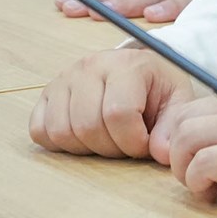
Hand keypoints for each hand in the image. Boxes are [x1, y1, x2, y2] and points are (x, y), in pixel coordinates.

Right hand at [29, 49, 198, 158]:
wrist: (137, 70)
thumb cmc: (156, 88)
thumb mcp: (176, 100)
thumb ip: (172, 126)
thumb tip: (162, 153)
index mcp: (126, 64)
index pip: (118, 113)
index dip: (133, 141)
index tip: (144, 144)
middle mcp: (90, 66)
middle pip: (88, 126)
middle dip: (111, 148)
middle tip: (126, 142)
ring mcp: (64, 79)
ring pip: (62, 132)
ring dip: (87, 148)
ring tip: (108, 138)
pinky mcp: (46, 94)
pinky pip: (40, 131)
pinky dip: (61, 143)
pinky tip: (84, 136)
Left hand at [151, 78, 216, 212]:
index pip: (206, 101)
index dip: (190, 131)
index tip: (193, 155)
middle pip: (188, 114)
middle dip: (178, 149)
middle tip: (190, 173)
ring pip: (188, 136)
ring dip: (183, 168)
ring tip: (202, 186)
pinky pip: (204, 163)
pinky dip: (197, 182)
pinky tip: (212, 194)